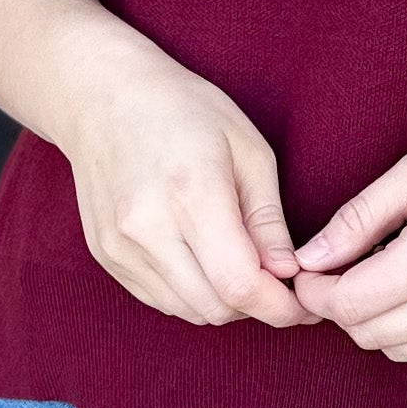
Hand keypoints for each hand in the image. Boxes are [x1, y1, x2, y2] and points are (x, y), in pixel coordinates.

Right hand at [56, 31, 304, 327]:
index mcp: (192, 195)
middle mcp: (147, 229)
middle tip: (276, 281)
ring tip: (239, 265)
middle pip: (215, 307)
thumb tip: (287, 274)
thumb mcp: (248, 150)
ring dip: (223, 303)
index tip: (303, 305)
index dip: (279, 307)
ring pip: (188, 311)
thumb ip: (268, 220)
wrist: (103, 97)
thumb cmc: (185, 111)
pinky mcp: (105, 256)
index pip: (240, 284)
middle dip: (256, 305)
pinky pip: (160, 300)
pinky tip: (202, 261)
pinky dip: (191, 295)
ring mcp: (120, 246)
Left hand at [293, 107, 406, 361]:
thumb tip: (308, 258)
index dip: (316, 290)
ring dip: (376, 321)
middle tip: (337, 269)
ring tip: (385, 274)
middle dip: (340, 307)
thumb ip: (360, 217)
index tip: (309, 268)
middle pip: (368, 335)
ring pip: (400, 350)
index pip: (350, 304)